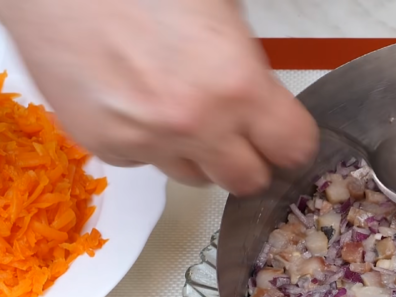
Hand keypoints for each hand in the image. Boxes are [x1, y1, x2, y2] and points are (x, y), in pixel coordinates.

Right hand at [0, 0, 317, 194]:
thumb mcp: (217, 6)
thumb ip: (245, 61)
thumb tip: (259, 88)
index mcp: (237, 85)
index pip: (293, 148)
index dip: (292, 141)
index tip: (285, 134)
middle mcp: (196, 125)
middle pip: (248, 181)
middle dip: (249, 159)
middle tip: (240, 133)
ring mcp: (147, 141)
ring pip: (194, 177)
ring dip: (198, 154)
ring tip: (180, 110)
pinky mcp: (103, 146)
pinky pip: (142, 161)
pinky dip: (147, 142)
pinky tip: (134, 101)